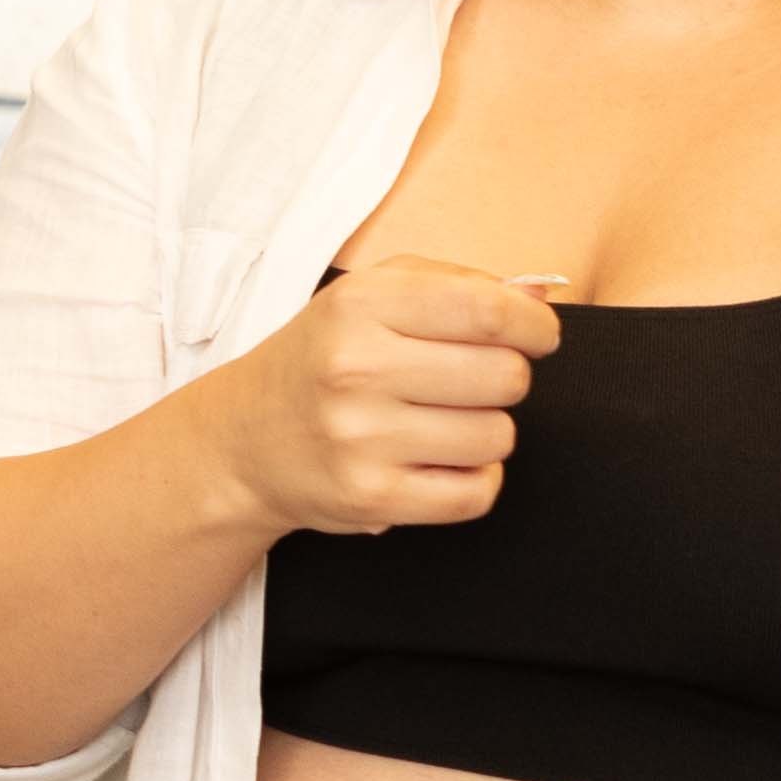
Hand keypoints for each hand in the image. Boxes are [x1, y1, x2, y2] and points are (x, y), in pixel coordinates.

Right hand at [199, 260, 553, 534]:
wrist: (242, 440)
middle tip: (475, 382)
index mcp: (360, 305)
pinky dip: (477, 480)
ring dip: (488, 432)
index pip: (488, 311)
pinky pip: (476, 493)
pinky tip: (446, 462)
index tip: (538, 337)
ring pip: (497, 437)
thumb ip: (454, 284)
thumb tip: (538, 301)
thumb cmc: (321, 360)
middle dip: (508, 379)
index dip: (535, 327)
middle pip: (505, 376)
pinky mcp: (369, 497)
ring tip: (445, 424)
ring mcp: (360, 438)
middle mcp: (355, 368)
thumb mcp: (368, 296)